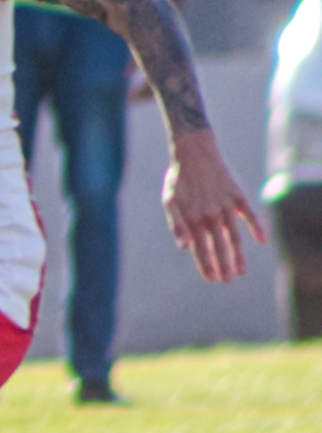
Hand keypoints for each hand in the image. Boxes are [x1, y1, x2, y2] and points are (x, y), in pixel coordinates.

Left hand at [162, 128, 265, 282]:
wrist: (195, 152)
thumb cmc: (178, 179)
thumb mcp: (170, 201)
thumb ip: (177, 224)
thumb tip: (184, 247)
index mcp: (193, 218)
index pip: (200, 247)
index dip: (206, 264)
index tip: (211, 279)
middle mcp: (211, 215)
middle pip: (219, 246)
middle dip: (222, 265)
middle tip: (226, 281)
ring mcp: (225, 205)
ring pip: (234, 235)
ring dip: (238, 254)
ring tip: (240, 271)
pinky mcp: (237, 195)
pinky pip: (249, 214)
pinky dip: (256, 227)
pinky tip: (262, 241)